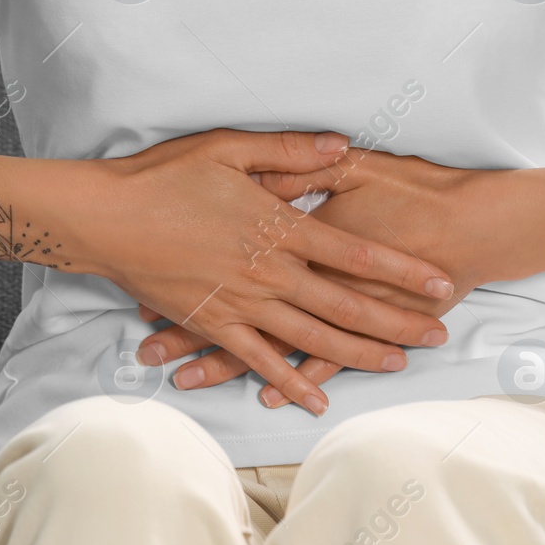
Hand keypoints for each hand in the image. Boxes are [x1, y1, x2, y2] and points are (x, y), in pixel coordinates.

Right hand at [60, 129, 457, 416]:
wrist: (104, 217)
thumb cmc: (163, 175)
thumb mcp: (228, 147)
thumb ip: (289, 151)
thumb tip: (341, 144)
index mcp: (277, 227)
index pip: (355, 253)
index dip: (401, 270)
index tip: (438, 282)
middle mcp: (268, 272)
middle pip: (345, 304)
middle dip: (397, 322)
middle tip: (440, 334)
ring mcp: (241, 304)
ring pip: (312, 337)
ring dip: (358, 355)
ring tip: (398, 366)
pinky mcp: (213, 325)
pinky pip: (259, 361)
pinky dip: (289, 382)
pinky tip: (316, 400)